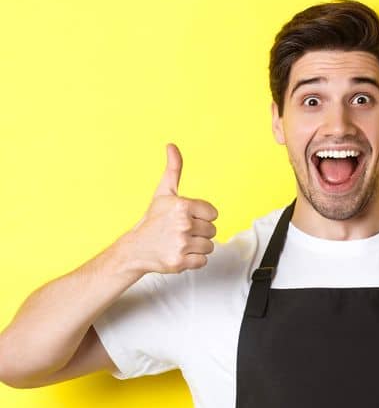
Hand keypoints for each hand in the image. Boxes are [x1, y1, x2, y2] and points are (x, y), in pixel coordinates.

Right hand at [117, 143, 218, 273]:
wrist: (135, 249)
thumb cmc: (153, 220)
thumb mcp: (163, 192)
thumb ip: (173, 169)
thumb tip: (172, 145)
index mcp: (181, 205)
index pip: (213, 214)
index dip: (201, 217)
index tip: (185, 218)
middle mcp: (182, 223)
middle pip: (212, 230)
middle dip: (199, 232)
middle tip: (179, 232)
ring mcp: (181, 243)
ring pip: (209, 246)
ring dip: (196, 246)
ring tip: (178, 242)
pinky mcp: (180, 261)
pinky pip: (203, 261)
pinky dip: (193, 260)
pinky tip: (178, 253)